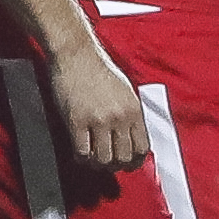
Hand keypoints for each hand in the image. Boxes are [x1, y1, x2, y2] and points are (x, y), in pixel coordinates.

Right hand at [47, 32, 148, 169]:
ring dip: (97, 164)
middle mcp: (119, 117)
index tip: (127, 163)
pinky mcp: (77, 121)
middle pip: (123, 157)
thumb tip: (132, 138)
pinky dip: (81, 158)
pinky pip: (82, 152)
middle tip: (106, 162)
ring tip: (91, 158)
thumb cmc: (99, 69)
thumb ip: (130, 114)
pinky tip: (79, 152)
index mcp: (134, 109)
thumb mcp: (125, 90)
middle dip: (115, 165)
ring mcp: (98, 120)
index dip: (135, 161)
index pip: (142, 148)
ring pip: (103, 159)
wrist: (76, 53)